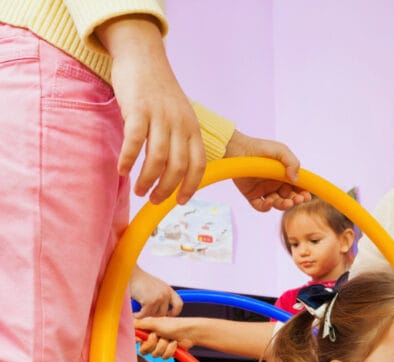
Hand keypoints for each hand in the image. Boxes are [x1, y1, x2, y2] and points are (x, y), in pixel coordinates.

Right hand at [97, 15, 205, 204]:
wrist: (143, 56)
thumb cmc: (159, 92)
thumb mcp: (180, 116)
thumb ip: (181, 141)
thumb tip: (175, 174)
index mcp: (193, 129)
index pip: (199, 165)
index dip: (191, 187)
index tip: (180, 202)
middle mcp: (180, 124)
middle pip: (178, 167)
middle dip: (166, 189)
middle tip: (153, 200)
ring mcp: (160, 116)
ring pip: (157, 159)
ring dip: (147, 180)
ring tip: (139, 191)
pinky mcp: (138, 108)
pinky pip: (134, 141)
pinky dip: (129, 159)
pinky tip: (122, 170)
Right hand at [129, 266, 182, 317]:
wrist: (131, 274)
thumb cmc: (140, 280)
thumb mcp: (156, 287)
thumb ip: (161, 296)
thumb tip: (163, 311)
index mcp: (168, 290)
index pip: (179, 304)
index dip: (175, 312)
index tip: (169, 314)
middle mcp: (166, 294)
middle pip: (163, 313)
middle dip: (153, 314)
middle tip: (145, 311)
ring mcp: (159, 298)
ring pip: (153, 314)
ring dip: (144, 313)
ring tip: (139, 307)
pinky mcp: (150, 302)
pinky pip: (144, 315)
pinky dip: (138, 315)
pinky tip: (135, 312)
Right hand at [135, 316, 197, 358]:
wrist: (190, 333)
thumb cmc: (174, 325)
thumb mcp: (154, 323)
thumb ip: (140, 324)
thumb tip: (127, 323)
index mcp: (147, 330)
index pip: (136, 339)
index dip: (139, 340)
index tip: (143, 338)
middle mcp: (151, 338)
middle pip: (144, 350)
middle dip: (153, 344)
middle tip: (159, 336)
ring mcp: (159, 345)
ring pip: (154, 354)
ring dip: (164, 346)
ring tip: (169, 339)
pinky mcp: (167, 352)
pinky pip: (164, 357)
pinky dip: (170, 350)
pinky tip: (175, 344)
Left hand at [224, 130, 311, 211]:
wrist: (238, 148)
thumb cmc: (260, 147)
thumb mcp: (281, 150)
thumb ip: (292, 162)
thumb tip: (296, 180)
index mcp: (284, 175)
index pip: (297, 187)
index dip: (302, 193)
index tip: (306, 196)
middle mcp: (275, 184)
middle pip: (288, 197)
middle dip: (295, 200)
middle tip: (297, 200)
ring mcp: (264, 191)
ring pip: (277, 204)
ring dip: (283, 205)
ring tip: (287, 202)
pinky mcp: (252, 195)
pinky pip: (260, 207)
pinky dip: (266, 207)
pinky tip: (269, 202)